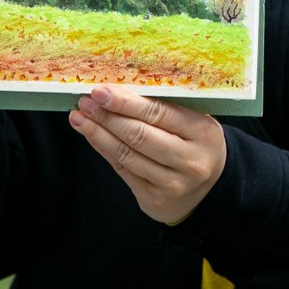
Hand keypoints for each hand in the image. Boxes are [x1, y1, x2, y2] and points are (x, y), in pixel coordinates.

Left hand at [69, 85, 226, 223]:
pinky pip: (122, 170)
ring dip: (98, 133)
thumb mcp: (194, 122)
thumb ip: (165, 107)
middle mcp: (190, 160)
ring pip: (126, 154)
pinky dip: (103, 149)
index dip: (126, 102)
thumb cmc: (195, 144)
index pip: (158, 113)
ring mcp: (172, 183)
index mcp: (203, 132)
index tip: (101, 91)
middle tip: (85, 101)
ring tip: (79, 117)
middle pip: (139, 135)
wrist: (209, 189)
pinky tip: (91, 135)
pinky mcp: (154, 198)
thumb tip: (118, 89)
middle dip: (107, 116)